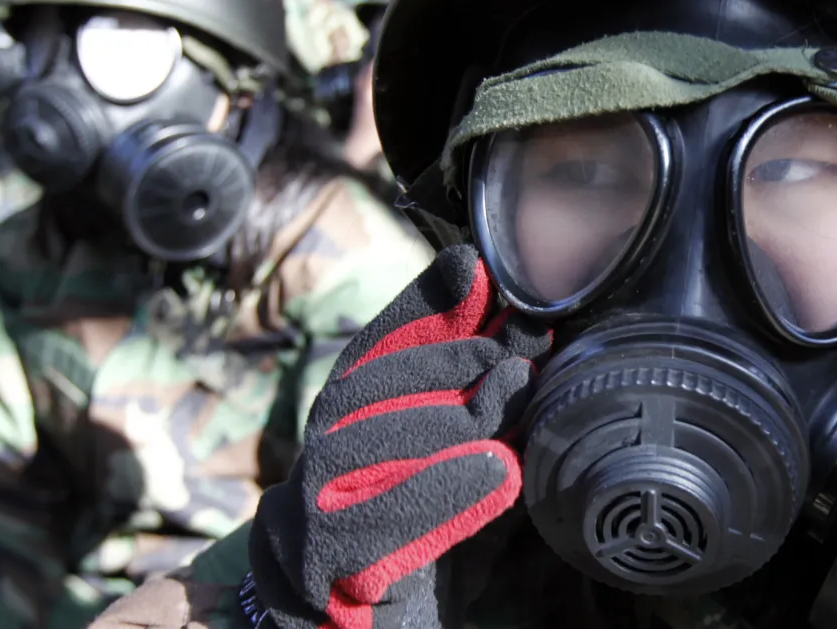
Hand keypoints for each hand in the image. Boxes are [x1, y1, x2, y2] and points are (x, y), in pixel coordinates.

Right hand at [247, 244, 551, 628]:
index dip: (418, 306)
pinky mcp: (321, 569)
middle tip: (508, 355)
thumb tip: (529, 330)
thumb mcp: (460, 467)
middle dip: (439, 360)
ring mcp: (308, 514)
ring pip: (357, 446)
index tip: (471, 268)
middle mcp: (316, 461)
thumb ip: (482, 405)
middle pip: (362, 389)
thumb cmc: (424, 549)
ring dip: (440, 417)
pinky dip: (439, 493)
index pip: (373, 353)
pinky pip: (373, 524)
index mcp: (346, 431)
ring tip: (505, 402)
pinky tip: (496, 473)